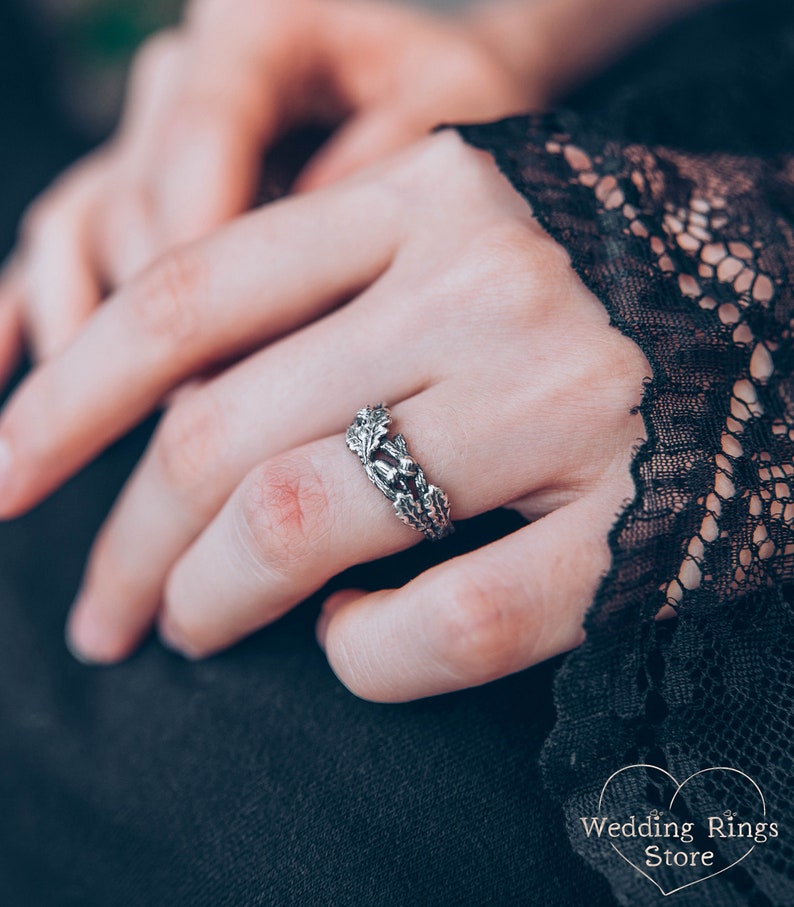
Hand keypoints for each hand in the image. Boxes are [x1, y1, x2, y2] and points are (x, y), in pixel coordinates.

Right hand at [0, 0, 532, 378]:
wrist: (437, 98)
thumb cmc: (456, 106)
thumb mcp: (450, 116)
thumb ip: (383, 179)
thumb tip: (300, 290)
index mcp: (258, 31)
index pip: (202, 134)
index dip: (200, 250)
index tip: (217, 358)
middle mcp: (185, 78)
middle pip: (137, 200)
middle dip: (160, 321)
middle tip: (198, 420)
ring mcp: (153, 141)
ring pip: (85, 229)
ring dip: (90, 332)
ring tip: (94, 418)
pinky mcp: (136, 195)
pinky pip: (59, 246)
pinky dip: (30, 306)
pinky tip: (2, 364)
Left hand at [0, 133, 648, 700]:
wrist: (791, 301)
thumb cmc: (595, 277)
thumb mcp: (454, 236)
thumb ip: (325, 302)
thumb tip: (174, 429)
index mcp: (427, 198)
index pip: (189, 300)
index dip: (66, 402)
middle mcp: (486, 289)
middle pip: (226, 436)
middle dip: (131, 546)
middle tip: (108, 613)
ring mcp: (567, 405)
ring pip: (312, 525)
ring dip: (219, 599)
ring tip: (196, 629)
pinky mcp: (637, 524)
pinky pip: (449, 625)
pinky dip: (368, 657)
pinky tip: (358, 644)